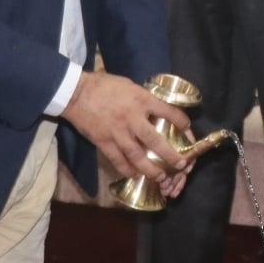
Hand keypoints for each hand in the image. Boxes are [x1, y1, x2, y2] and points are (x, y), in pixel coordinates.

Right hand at [63, 71, 190, 188]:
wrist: (75, 92)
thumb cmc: (103, 85)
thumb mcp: (129, 85)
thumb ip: (143, 98)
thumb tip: (155, 108)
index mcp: (141, 100)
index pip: (168, 112)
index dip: (181, 122)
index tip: (187, 129)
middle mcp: (132, 118)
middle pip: (155, 141)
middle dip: (170, 155)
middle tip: (180, 165)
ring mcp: (118, 132)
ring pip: (137, 156)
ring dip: (150, 169)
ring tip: (160, 177)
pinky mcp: (104, 142)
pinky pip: (118, 160)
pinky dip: (127, 170)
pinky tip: (135, 175)